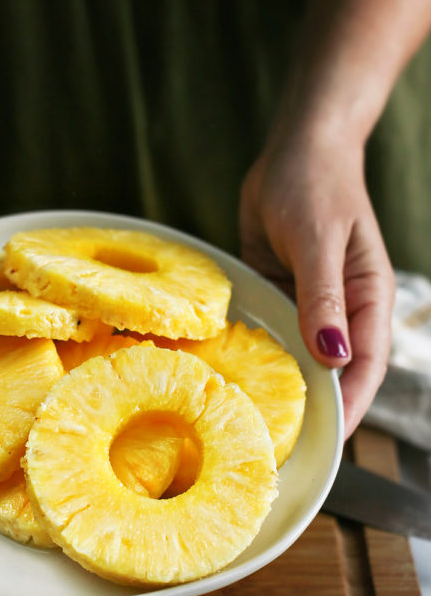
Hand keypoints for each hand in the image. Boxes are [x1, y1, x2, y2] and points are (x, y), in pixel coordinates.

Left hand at [239, 134, 394, 439]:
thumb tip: (334, 357)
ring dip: (277, 385)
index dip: (346, 410)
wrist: (294, 149)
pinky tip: (227, 375)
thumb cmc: (317, 186)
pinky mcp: (279, 293)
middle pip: (330, 374)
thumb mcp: (319, 241)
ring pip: (296, 358)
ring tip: (245, 423)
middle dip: (309, 409)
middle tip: (272, 446)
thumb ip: (323, 299)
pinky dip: (254, 353)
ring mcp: (308, 305)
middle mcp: (341, 312)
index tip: (320, 444)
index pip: (363, 370)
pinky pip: (269, 332)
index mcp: (368, 303)